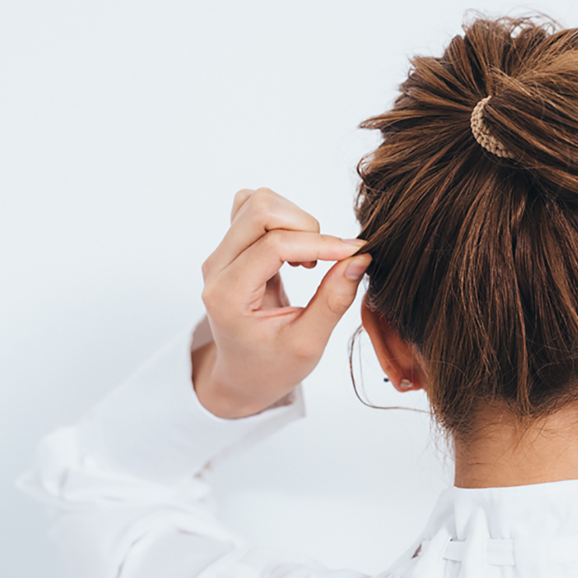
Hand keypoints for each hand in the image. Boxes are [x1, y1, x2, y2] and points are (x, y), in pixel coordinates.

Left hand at [192, 188, 370, 417]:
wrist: (241, 375)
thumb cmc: (271, 367)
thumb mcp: (308, 344)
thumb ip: (333, 301)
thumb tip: (360, 259)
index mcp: (229, 296)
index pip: (275, 245)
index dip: (321, 243)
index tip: (355, 253)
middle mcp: (217, 268)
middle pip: (260, 209)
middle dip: (305, 226)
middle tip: (325, 258)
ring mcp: (221, 254)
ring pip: (257, 202)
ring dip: (295, 221)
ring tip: (309, 258)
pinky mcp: (231, 247)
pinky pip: (253, 209)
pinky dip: (284, 220)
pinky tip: (295, 250)